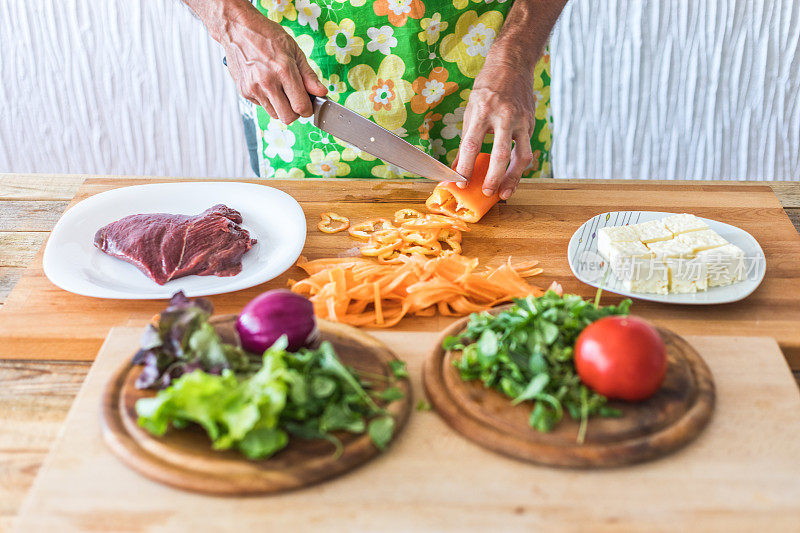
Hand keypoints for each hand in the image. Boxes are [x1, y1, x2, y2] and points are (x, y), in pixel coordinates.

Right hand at [217, 3, 326, 122]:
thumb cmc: (266, 35)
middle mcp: (267, 82)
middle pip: (287, 117)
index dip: (308, 109)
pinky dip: (267, 100)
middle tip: (295, 100)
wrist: (237, 28)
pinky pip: (261, 106)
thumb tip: (321, 92)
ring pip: (274, 114)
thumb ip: (308, 75)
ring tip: (280, 88)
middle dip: (295, 112)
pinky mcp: (244, 91)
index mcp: (283, 70)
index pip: (301, 106)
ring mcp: (253, 88)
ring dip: (281, 107)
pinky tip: (266, 84)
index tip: (308, 104)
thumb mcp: (294, 50)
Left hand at [455, 54, 535, 199]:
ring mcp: (521, 121)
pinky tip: (512, 177)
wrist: (512, 65)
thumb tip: (458, 166)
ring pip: (522, 156)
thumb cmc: (488, 88)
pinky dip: (519, 167)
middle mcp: (504, 116)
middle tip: (486, 192)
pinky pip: (527, 150)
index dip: (465, 166)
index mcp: (483, 111)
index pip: (472, 145)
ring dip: (514, 178)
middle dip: (494, 178)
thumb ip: (467, 139)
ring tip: (505, 193)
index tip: (460, 182)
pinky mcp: (531, 124)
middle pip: (501, 155)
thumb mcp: (471, 109)